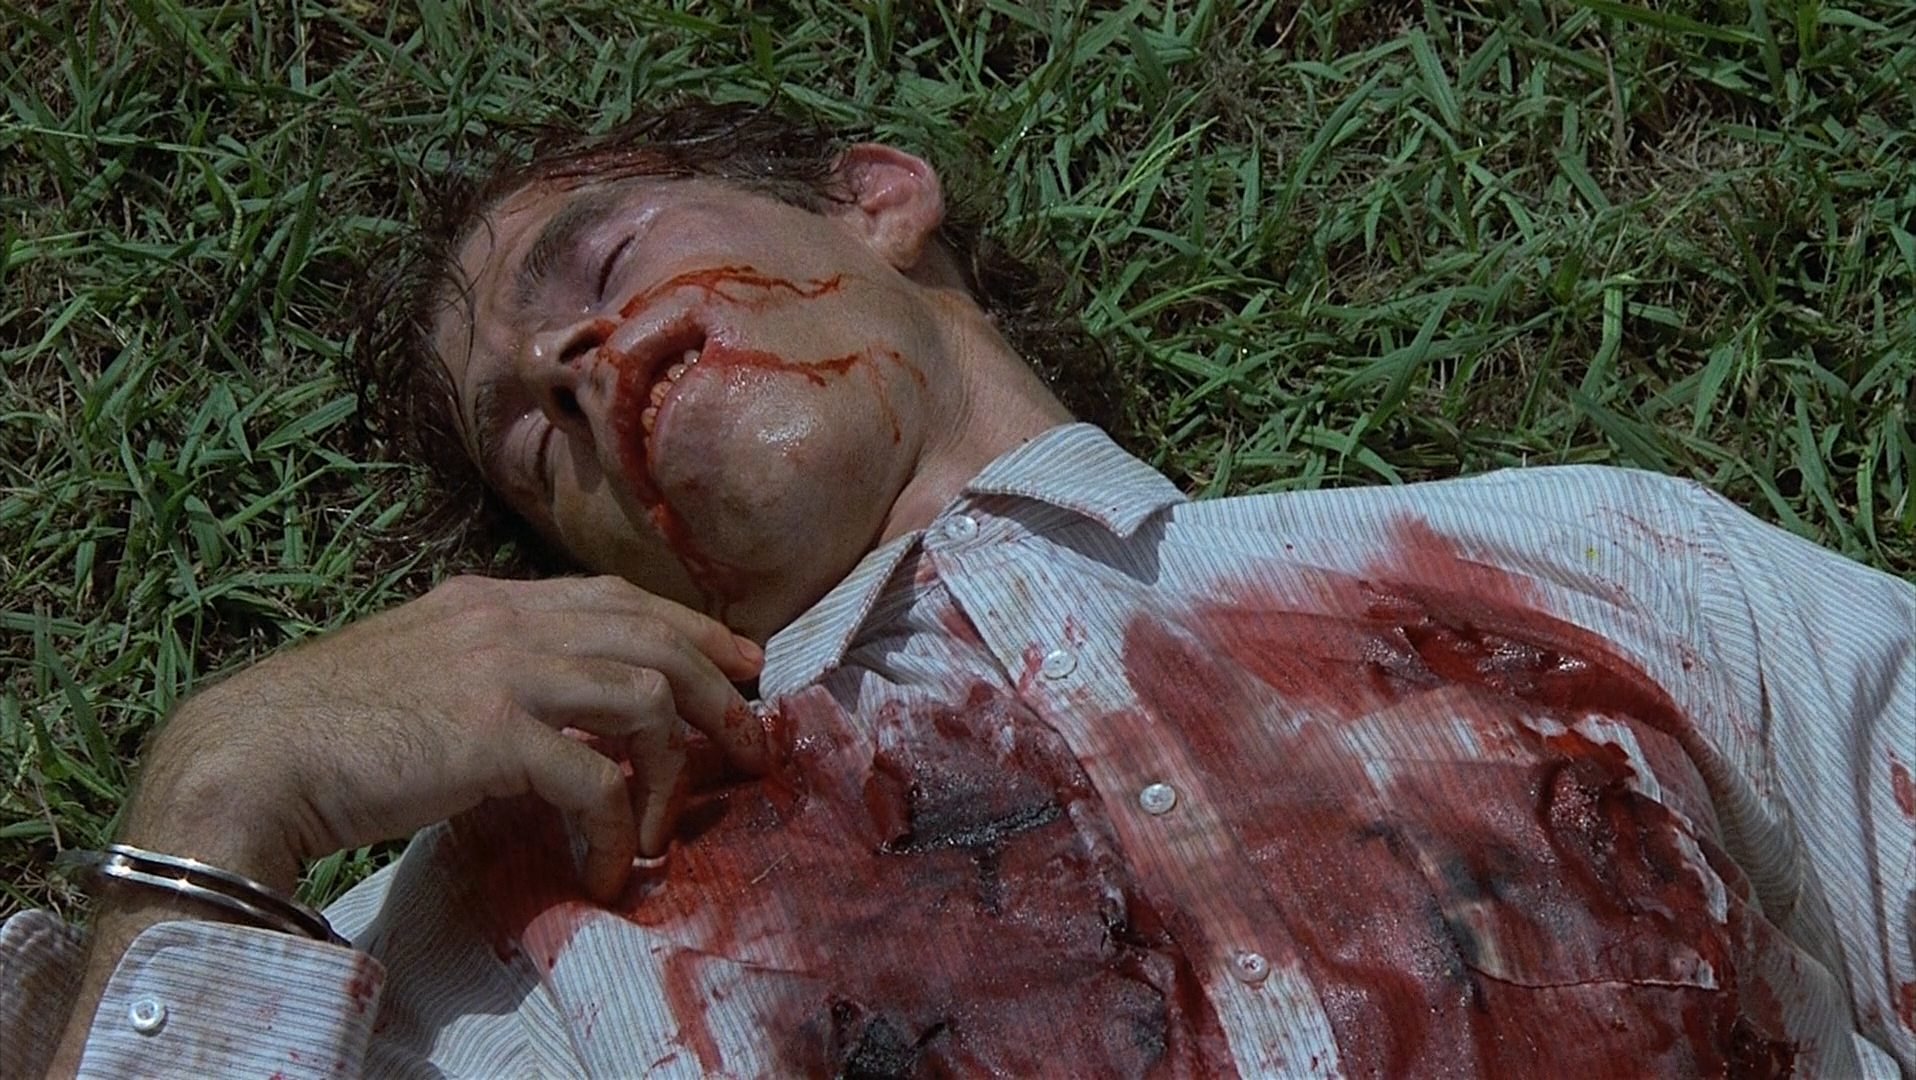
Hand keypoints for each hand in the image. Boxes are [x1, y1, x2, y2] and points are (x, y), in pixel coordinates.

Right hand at [125, 574, 765, 901]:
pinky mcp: (495, 735)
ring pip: (647, 697)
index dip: (690, 626)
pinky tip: (610, 868)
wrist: (251, 755)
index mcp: (489, 599)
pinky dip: (618, 830)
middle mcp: (507, 620)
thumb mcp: (419, 666)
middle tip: (751, 743)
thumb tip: (549, 712)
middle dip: (718, 691)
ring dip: (678, 767)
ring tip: (677, 822)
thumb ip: (486, 668)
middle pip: (654, 637)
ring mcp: (504, 671)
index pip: (617, 598)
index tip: (738, 663)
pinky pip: (597, 781)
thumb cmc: (324, 727)